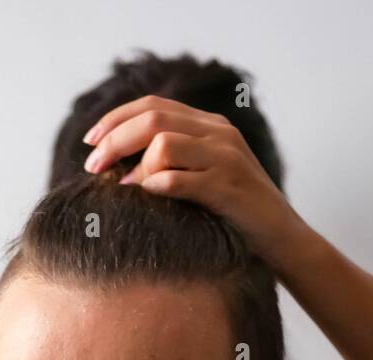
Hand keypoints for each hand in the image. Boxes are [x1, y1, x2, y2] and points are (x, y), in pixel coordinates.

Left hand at [81, 94, 302, 272]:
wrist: (282, 240)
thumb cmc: (234, 216)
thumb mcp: (203, 179)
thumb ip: (173, 163)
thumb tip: (118, 167)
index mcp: (209, 126)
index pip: (153, 106)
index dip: (115, 119)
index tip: (90, 142)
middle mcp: (218, 133)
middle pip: (152, 119)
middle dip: (114, 141)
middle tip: (92, 166)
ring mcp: (226, 158)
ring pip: (163, 144)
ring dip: (134, 166)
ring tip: (122, 188)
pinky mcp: (228, 188)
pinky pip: (180, 178)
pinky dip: (154, 185)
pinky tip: (144, 197)